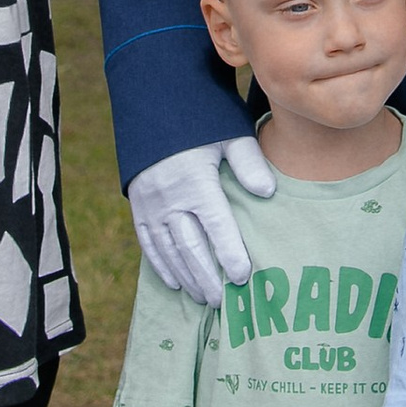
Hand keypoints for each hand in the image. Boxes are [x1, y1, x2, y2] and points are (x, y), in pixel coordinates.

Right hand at [126, 136, 277, 307]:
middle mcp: (169, 198)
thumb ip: (249, 163)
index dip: (229, 254)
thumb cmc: (201, 120)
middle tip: (222, 302)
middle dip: (207, 277)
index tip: (242, 277)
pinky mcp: (138, 205)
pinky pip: (148, 243)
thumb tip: (267, 192)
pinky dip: (161, 265)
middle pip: (190, 247)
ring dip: (186, 277)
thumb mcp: (229, 133)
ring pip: (168, 251)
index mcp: (195, 181)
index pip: (215, 226)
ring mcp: (150, 204)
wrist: (154, 104)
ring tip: (203, 299)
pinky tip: (175, 283)